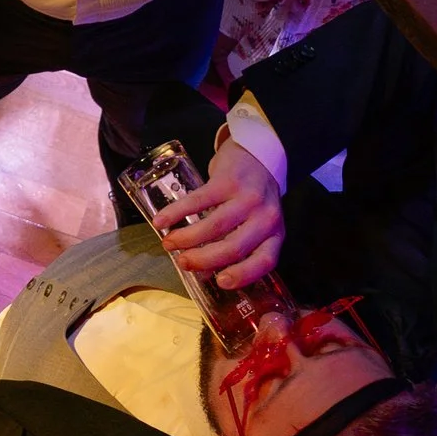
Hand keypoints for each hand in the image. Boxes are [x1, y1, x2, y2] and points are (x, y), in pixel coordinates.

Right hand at [151, 131, 283, 287]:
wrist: (259, 154)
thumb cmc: (253, 198)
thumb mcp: (255, 224)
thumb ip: (235, 246)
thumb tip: (204, 272)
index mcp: (275, 233)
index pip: (265, 260)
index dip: (243, 274)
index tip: (220, 282)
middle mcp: (266, 217)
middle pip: (233, 247)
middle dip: (203, 259)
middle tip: (182, 262)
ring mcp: (248, 198)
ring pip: (214, 226)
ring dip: (186, 238)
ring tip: (168, 243)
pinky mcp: (227, 180)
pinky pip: (198, 200)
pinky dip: (176, 212)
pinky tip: (161, 221)